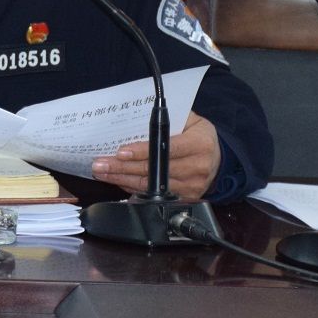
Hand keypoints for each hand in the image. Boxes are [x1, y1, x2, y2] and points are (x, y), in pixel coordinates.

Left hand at [93, 113, 221, 200]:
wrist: (218, 158)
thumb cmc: (199, 135)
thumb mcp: (191, 119)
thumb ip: (169, 119)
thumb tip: (139, 119)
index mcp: (199, 144)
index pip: (166, 149)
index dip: (142, 152)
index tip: (120, 152)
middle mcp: (197, 167)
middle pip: (154, 171)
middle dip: (122, 167)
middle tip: (100, 164)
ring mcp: (191, 187)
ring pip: (150, 186)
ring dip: (122, 179)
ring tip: (103, 172)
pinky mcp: (185, 198)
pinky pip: (153, 195)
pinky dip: (133, 188)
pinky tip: (118, 181)